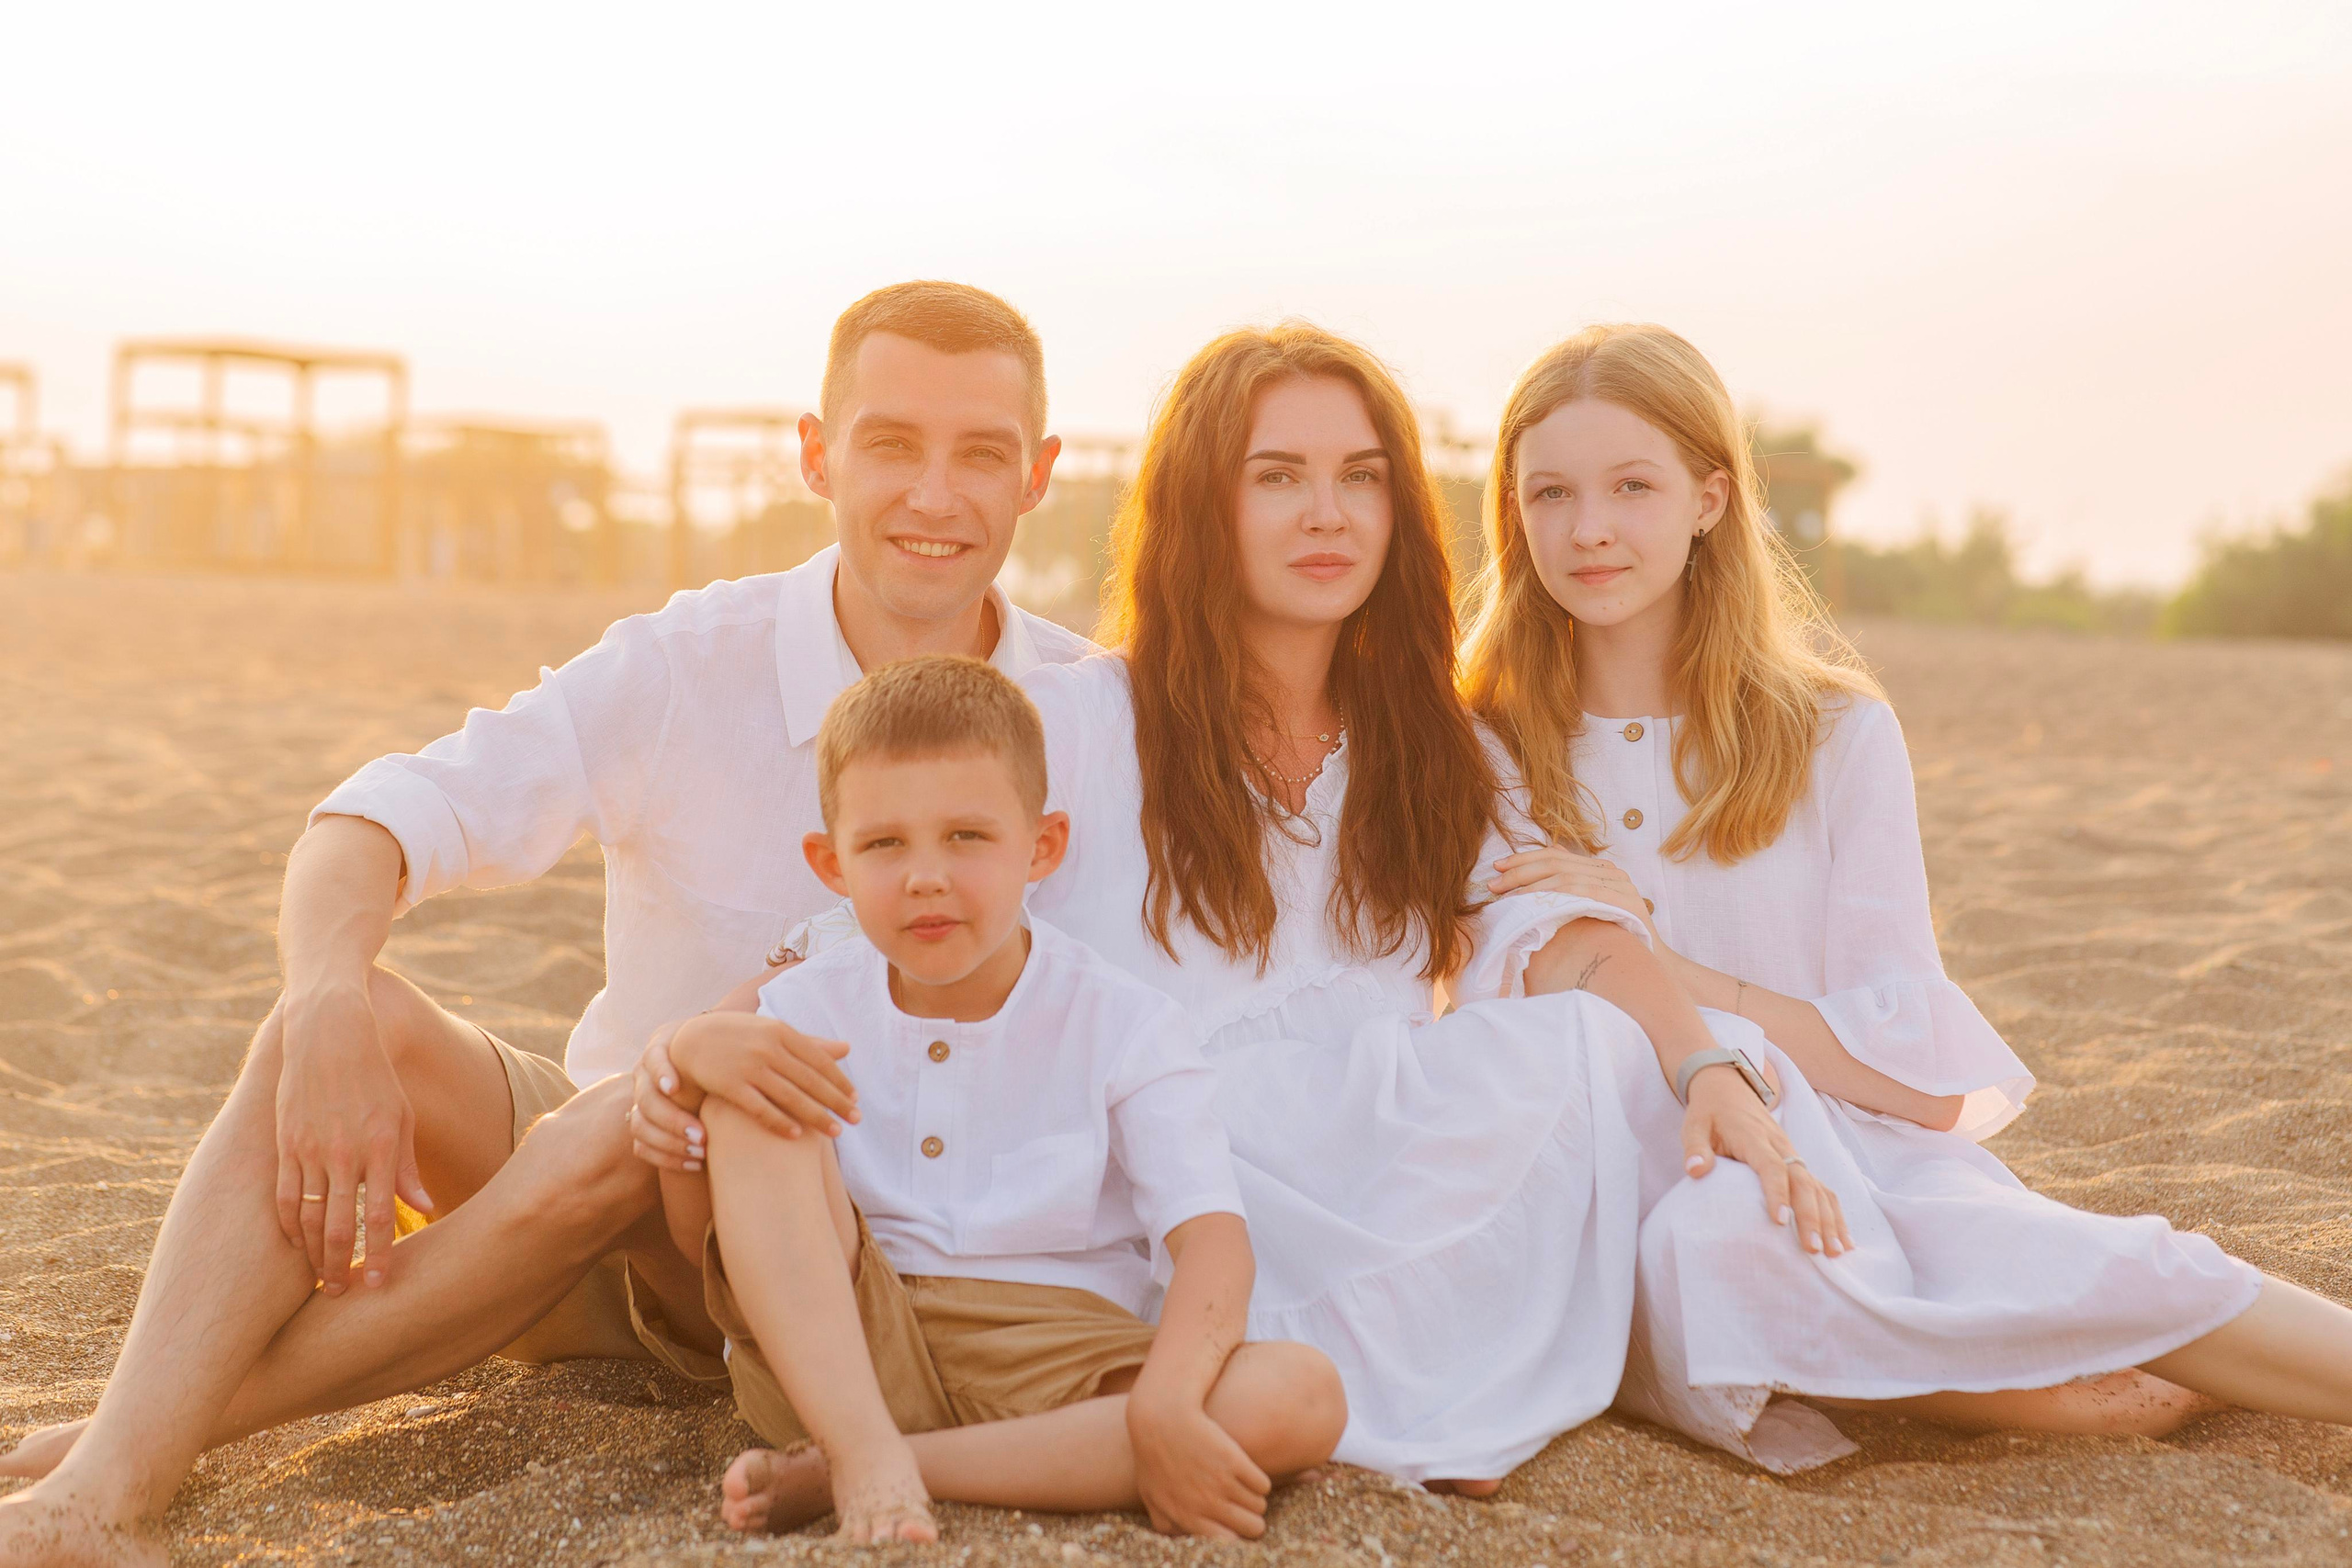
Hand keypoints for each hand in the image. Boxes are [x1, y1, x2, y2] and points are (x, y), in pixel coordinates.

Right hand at [274, 982, 431, 1292]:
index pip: (379, 1215)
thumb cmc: (376, 1078)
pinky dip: (289, 1227)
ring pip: (308, 1217)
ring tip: (320, 1280)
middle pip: (339, 1226)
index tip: (378, 1287)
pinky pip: (285, 1197)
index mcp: (381, 1145)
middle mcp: (344, 1151)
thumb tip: (424, 1209)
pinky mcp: (285, 1143)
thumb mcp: (402, 1117)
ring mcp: (309, 1148)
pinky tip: (296, 1246)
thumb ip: (409, 1168)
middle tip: (342, 1295)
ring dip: (313, 1254)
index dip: (378, 1256)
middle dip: (341, 1266)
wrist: (330, 1033)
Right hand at [633, 1013, 857, 1170]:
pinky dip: (780, 1121)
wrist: (690, 1039)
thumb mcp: (773, 1032)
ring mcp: (749, 1066)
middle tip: (857, 1120)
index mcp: (781, 1031)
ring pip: (791, 1096)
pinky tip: (798, 1135)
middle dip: (836, 1101)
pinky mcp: (730, 1085)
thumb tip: (848, 1048)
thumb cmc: (739, 1037)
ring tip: (836, 1133)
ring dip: (817, 1116)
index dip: (839, 1081)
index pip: (819, 1060)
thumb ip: (809, 1043)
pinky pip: (761, 1108)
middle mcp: (768, 1047)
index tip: (856, 1099)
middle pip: (811, 1079)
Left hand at [1127, 1392, 1270, 1538]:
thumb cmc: (1153, 1456)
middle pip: (1253, 1527)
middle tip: (1244, 1507)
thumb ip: (1168, 1523)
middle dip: (1251, 1519)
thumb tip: (1188, 1536)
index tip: (1232, 1523)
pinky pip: (1262, 1484)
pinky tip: (1246, 1472)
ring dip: (1254, 1498)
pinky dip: (1259, 1481)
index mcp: (1187, 1517)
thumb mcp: (1151, 1495)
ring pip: (1259, 1505)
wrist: (1161, 1416)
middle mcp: (1207, 1505)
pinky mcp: (1235, 1460)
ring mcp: (1222, 1483)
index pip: (1228, 1542)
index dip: (1234, 1533)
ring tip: (1243, 1486)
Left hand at [1488, 847, 1659, 943]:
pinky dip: (1552, 896)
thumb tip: (1537, 875)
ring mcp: (1620, 885)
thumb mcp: (1586, 914)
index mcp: (1602, 870)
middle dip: (1521, 871)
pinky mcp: (1623, 901)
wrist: (1653, 966)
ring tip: (1506, 897)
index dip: (1525, 859)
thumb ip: (1568, 894)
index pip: (1557, 855)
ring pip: (1565, 876)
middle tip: (1494, 884)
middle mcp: (1612, 872)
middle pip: (1557, 862)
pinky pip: (1580, 892)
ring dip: (1531, 886)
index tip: (1498, 868)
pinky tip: (1532, 905)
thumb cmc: (1615, 943)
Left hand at [1680, 1065, 1852, 1256]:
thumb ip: (1695, 1147)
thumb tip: (1696, 1170)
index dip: (1777, 1192)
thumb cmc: (1710, 1113)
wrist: (1730, 1090)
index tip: (1779, 1221)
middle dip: (1811, 1216)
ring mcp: (1793, 1154)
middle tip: (1814, 1249)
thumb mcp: (1694, 1125)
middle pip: (1802, 1181)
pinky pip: (1822, 1189)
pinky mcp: (1798, 1163)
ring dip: (1829, 1219)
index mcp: (1754, 1138)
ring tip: (1836, 1252)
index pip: (1772, 1166)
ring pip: (1818, 1187)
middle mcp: (1781, 1146)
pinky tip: (1843, 1239)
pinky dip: (1835, 1213)